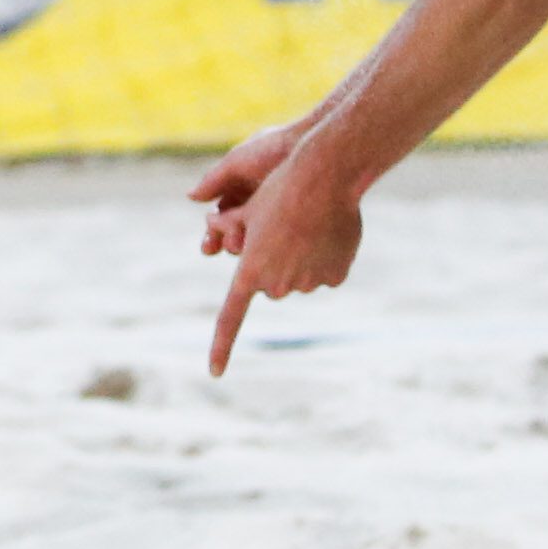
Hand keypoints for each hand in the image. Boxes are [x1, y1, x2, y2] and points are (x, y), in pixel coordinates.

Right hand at [189, 115, 319, 240]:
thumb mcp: (237, 162)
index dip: (213, 236)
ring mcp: (274, 213)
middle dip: (227, 244)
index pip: (220, 221)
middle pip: (235, 234)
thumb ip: (214, 180)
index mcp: (238, 191)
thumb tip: (190, 197)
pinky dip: (268, 246)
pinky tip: (265, 249)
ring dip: (246, 247)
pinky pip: (277, 240)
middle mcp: (254, 205)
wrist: (310, 142)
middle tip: (225, 249)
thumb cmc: (271, 148)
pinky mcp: (293, 220)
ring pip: (255, 240)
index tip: (209, 248)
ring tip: (243, 245)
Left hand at [202, 149, 362, 376]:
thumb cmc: (280, 186)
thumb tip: (213, 227)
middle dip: (272, 262)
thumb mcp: (249, 207)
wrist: (325, 175)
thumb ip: (231, 227)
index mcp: (250, 272)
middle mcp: (276, 284)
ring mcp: (308, 283)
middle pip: (270, 283)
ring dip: (300, 258)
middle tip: (283, 229)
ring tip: (308, 224)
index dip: (221, 347)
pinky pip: (324, 273)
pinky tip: (328, 232)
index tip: (214, 372)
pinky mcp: (334, 277)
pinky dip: (325, 257)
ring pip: (298, 277)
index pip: (230, 319)